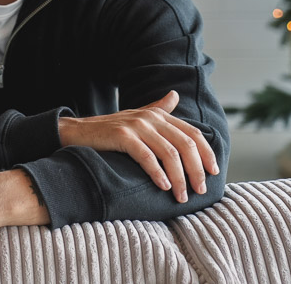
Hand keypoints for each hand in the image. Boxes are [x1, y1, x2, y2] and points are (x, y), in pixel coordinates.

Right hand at [58, 90, 218, 202]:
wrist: (77, 131)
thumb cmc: (110, 129)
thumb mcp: (136, 116)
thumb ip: (158, 108)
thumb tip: (175, 95)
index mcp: (158, 114)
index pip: (193, 133)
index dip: (206, 153)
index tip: (214, 172)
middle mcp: (150, 117)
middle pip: (185, 144)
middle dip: (196, 170)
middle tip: (200, 190)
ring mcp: (136, 125)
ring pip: (169, 153)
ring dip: (180, 178)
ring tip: (182, 195)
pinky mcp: (122, 136)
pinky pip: (147, 157)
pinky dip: (158, 173)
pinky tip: (163, 186)